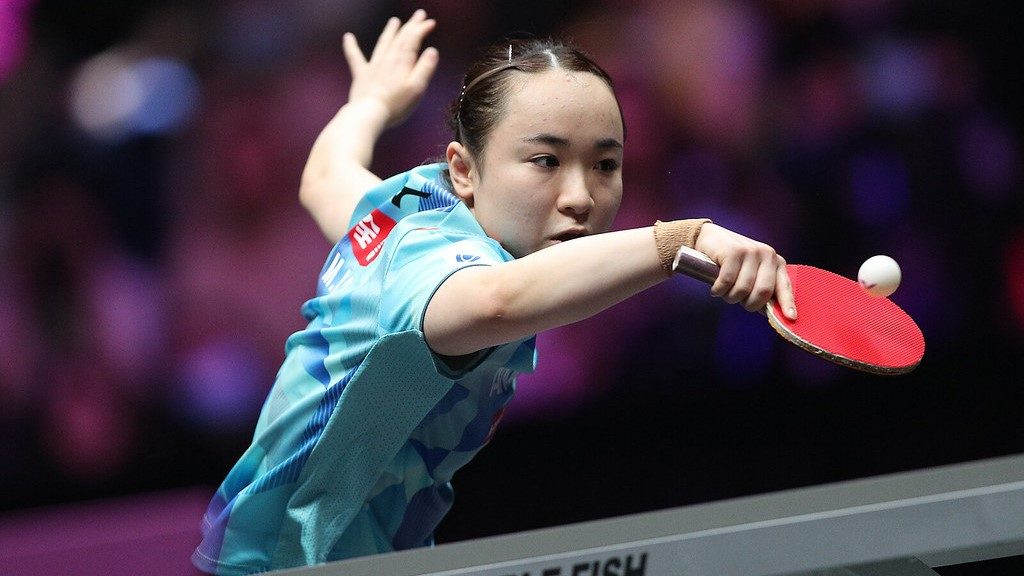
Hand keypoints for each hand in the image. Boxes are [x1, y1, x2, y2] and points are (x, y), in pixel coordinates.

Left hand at [343, 10, 439, 126]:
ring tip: (394, 21)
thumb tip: (432, 51)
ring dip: (389, 31)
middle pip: (400, 38)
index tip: (430, 22)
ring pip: (383, 43)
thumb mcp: (417, 88)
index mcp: (403, 62)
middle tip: (419, 14)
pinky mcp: (361, 75)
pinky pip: (355, 57)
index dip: (421, 29)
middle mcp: (388, 60)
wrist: (369, 114)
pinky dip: (351, 46)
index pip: (413, 40)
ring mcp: (374, 66)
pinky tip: (348, 37)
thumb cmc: (396, 105)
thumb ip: (425, 68)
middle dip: (410, 25)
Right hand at [694, 224, 796, 318]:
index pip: (784, 286)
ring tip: (724, 291)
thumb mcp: (752, 272)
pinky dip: (718, 290)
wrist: (711, 238)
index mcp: (776, 262)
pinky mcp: (733, 251)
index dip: (787, 303)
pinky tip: (715, 288)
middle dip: (748, 303)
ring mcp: (750, 251)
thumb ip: (762, 289)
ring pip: (742, 289)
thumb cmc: (733, 261)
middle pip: (763, 291)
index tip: (790, 318)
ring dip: (730, 297)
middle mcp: (767, 254)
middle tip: (738, 300)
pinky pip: (727, 281)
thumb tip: (769, 312)